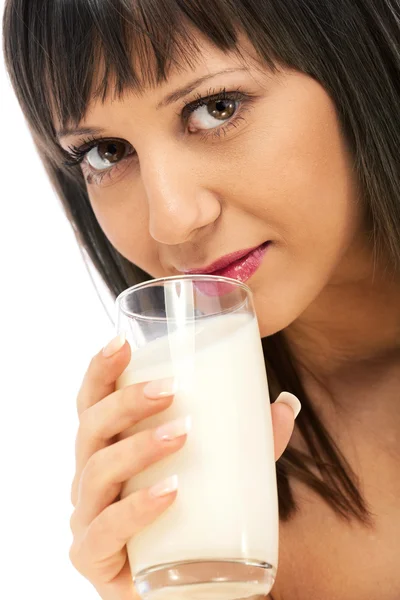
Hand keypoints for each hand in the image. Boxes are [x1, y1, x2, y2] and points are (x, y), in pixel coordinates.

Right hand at [68, 336, 299, 599]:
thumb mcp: (223, 473)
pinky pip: (104, 531)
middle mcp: (91, 478)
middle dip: (126, 402)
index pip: (92, 402)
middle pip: (90, 429)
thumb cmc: (194, 519)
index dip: (100, 370)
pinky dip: (136, 509)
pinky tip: (170, 492)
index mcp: (111, 448)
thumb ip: (252, 442)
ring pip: (95, 472)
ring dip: (138, 447)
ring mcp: (88, 519)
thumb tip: (285, 404)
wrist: (191, 587)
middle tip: (171, 390)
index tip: (123, 343)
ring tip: (182, 434)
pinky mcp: (95, 560)